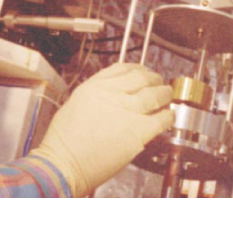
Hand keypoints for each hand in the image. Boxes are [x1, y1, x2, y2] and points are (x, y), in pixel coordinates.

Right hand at [34, 63, 173, 195]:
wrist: (64, 163)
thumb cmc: (64, 143)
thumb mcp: (76, 105)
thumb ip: (97, 97)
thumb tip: (114, 97)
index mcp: (94, 87)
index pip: (123, 68)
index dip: (138, 69)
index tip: (143, 73)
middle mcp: (112, 94)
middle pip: (142, 78)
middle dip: (154, 79)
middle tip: (159, 84)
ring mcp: (127, 111)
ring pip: (156, 95)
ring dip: (165, 95)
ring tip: (167, 97)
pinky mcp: (138, 131)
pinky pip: (162, 118)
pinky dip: (168, 116)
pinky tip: (168, 118)